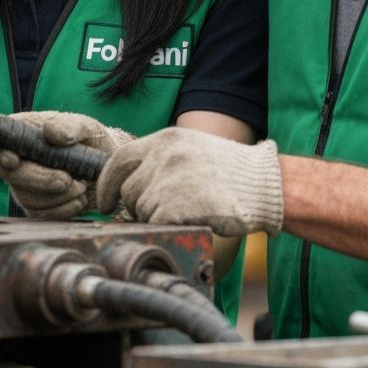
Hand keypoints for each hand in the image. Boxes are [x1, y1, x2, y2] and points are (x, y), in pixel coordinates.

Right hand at [0, 110, 131, 219]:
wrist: (106, 168)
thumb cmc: (92, 141)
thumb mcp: (87, 128)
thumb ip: (70, 127)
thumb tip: (50, 132)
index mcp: (25, 133)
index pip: (1, 141)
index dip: (1, 152)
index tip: (14, 161)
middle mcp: (19, 160)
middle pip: (11, 174)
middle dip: (40, 180)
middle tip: (68, 180)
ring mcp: (25, 186)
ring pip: (26, 198)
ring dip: (58, 196)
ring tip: (82, 186)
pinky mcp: (36, 207)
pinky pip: (40, 216)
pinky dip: (63, 210)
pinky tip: (80, 199)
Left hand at [96, 126, 283, 236]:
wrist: (262, 184)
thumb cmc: (231, 172)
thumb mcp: (192, 149)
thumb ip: (161, 160)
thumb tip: (129, 186)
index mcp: (165, 139)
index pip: (119, 160)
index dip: (107, 184)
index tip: (106, 202)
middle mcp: (162, 156)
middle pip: (128, 190)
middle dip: (140, 206)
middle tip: (167, 210)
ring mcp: (167, 180)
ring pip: (142, 211)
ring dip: (158, 218)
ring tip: (187, 211)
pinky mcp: (173, 206)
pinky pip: (155, 224)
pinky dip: (169, 228)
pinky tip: (190, 220)